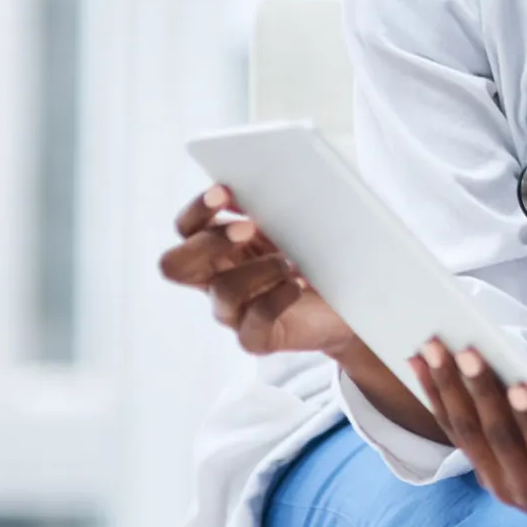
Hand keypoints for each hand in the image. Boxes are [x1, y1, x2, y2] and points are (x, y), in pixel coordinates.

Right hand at [159, 185, 355, 357]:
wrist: (350, 300)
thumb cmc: (316, 255)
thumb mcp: (292, 225)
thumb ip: (267, 207)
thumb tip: (249, 188)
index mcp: (220, 248)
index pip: (187, 229)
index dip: (198, 211)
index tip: (224, 192)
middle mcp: (217, 280)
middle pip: (176, 264)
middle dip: (209, 242)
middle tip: (249, 227)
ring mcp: (234, 313)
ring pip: (223, 292)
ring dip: (259, 269)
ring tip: (291, 262)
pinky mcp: (256, 338)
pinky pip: (253, 324)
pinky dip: (278, 299)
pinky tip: (299, 285)